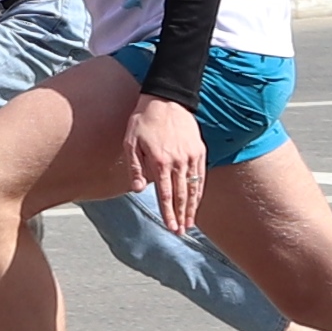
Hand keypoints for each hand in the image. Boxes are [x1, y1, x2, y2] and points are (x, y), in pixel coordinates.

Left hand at [128, 90, 209, 235]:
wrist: (166, 98)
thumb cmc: (144, 120)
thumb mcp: (131, 142)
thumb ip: (134, 168)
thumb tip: (137, 190)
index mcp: (160, 161)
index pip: (165, 194)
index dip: (168, 213)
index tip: (171, 227)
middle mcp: (178, 161)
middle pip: (181, 195)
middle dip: (181, 216)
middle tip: (181, 232)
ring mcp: (190, 156)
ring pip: (193, 187)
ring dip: (192, 207)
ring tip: (190, 223)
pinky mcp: (198, 150)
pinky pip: (201, 175)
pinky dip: (199, 190)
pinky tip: (197, 201)